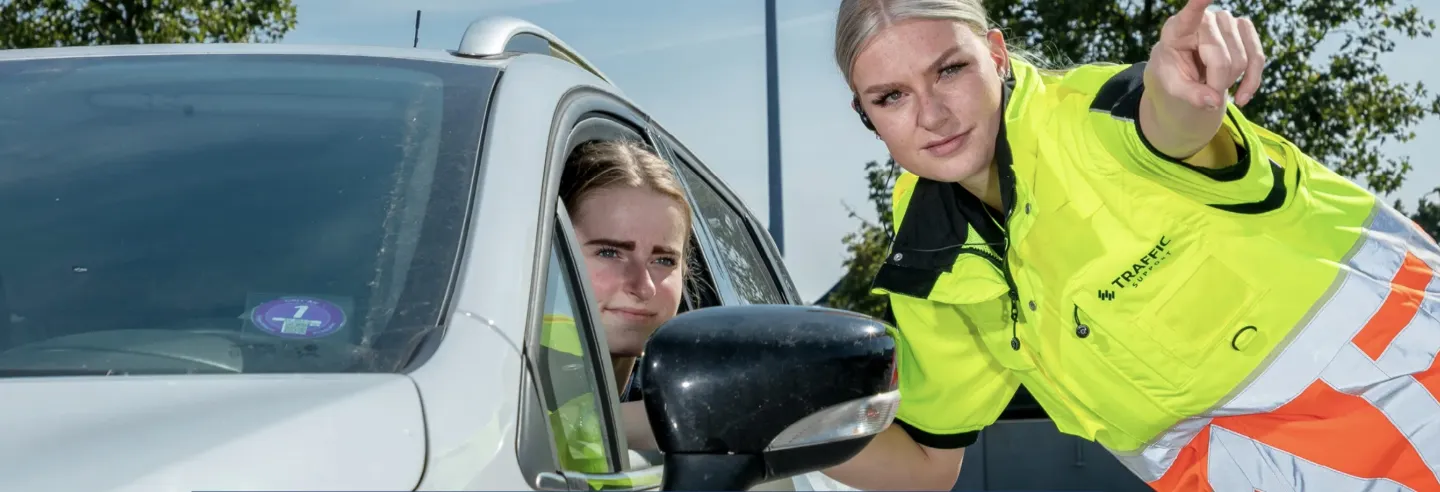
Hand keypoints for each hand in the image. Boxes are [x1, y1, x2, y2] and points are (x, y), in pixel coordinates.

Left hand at [1140, 0, 1264, 161]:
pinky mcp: (1244, 28)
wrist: (1183, 65)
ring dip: (1231, 81)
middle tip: (1206, 92)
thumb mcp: (1173, 86)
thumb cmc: (1174, 71)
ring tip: (1214, 84)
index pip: (1190, 15)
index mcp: (1178, 29)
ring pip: (1241, 60)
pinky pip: (1257, 58)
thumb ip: (1189, 94)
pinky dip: (1252, 81)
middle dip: (1217, 84)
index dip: (1199, 4)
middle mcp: (1205, 19)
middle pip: (1222, 58)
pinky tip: (1242, 97)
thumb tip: (1214, 101)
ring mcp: (1227, 21)